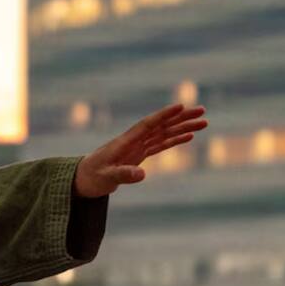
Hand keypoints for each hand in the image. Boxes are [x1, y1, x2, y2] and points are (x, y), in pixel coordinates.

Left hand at [73, 102, 207, 197]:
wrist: (81, 180)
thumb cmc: (90, 177)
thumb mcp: (106, 178)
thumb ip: (123, 175)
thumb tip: (142, 174)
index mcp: (124, 142)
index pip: (147, 125)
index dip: (164, 115)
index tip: (181, 105)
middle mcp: (133, 141)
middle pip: (160, 126)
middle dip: (181, 118)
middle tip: (202, 111)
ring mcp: (136, 147)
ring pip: (164, 134)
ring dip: (183, 127)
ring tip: (203, 122)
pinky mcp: (138, 155)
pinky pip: (160, 145)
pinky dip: (175, 140)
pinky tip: (189, 136)